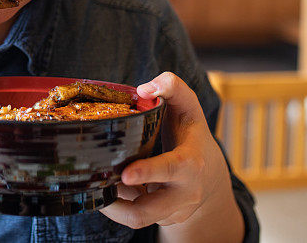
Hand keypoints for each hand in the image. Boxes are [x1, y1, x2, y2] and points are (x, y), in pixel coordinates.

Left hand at [101, 72, 242, 239]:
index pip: (171, 169)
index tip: (126, 173)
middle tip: (95, 189)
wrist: (210, 175)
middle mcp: (184, 193)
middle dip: (120, 207)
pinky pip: (135, 216)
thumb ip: (171, 87)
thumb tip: (143, 90)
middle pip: (148, 211)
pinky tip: (114, 186)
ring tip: (101, 183)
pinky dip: (120, 203)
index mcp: (190, 163)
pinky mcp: (162, 220)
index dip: (148, 172)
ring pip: (136, 218)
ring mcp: (172, 211)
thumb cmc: (192, 134)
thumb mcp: (188, 106)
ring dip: (114, 205)